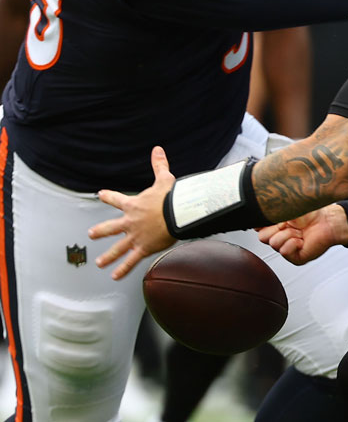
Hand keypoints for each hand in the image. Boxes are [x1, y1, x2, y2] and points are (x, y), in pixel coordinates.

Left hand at [89, 147, 176, 279]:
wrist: (176, 214)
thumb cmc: (171, 197)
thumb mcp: (164, 179)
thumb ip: (159, 165)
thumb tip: (157, 149)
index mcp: (133, 205)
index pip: (116, 199)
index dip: (108, 196)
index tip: (100, 194)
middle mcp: (129, 222)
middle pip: (110, 227)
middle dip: (100, 231)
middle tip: (91, 234)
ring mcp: (135, 236)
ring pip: (117, 248)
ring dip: (107, 256)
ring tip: (99, 263)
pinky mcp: (143, 248)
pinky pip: (131, 260)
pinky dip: (123, 269)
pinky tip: (115, 276)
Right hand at [257, 204, 347, 264]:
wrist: (328, 222)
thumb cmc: (312, 214)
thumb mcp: (287, 209)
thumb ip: (270, 211)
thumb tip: (254, 217)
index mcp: (275, 227)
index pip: (258, 228)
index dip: (266, 223)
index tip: (279, 218)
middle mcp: (280, 238)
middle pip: (262, 237)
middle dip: (278, 228)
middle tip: (291, 225)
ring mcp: (287, 249)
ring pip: (273, 243)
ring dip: (288, 234)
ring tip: (299, 232)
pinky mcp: (295, 258)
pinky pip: (283, 251)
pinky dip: (293, 243)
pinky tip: (301, 240)